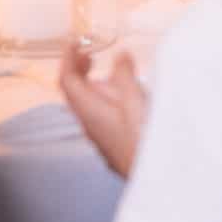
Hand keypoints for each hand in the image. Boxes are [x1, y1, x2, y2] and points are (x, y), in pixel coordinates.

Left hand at [58, 46, 146, 177]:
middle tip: (87, 53)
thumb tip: (120, 55)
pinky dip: (101, 97)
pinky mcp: (110, 143)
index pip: (66, 80)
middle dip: (77, 69)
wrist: (155, 179)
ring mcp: (98, 135)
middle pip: (73, 92)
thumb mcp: (135, 100)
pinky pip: (97, 115)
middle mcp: (88, 124)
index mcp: (88, 110)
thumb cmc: (143, 141)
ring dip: (90, 83)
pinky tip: (119, 97)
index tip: (73, 42)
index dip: (67, 58)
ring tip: (104, 71)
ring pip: (85, 104)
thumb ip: (125, 75)